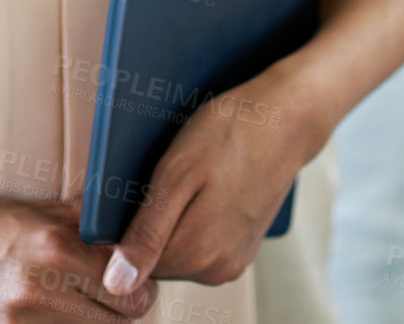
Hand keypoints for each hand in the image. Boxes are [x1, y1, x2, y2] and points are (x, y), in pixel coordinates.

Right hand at [0, 191, 159, 323]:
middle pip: (117, 323)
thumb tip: (125, 217)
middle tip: (118, 296)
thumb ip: (82, 218)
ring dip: (94, 323)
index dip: (140, 287)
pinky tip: (58, 316)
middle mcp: (39, 291)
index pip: (128, 289)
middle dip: (124, 310)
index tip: (138, 281)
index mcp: (53, 249)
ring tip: (84, 305)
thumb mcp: (35, 210)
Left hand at [98, 75, 312, 291]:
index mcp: (194, 254)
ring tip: (189, 175)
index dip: (125, 225)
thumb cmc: (229, 134)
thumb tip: (117, 284)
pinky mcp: (246, 245)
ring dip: (175, 218)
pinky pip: (204, 241)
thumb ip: (146, 233)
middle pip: (158, 257)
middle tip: (165, 174)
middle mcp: (216, 269)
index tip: (136, 186)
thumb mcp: (176, 173)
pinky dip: (197, 216)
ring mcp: (235, 259)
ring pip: (180, 250)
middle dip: (151, 221)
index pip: (132, 263)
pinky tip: (207, 183)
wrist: (286, 119)